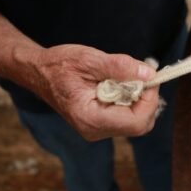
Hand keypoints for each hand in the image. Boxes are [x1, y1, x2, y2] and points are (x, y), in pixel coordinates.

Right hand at [28, 45, 158, 140]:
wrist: (40, 73)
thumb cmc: (59, 65)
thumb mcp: (89, 59)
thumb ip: (120, 67)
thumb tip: (149, 74)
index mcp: (90, 118)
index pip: (136, 121)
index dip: (150, 99)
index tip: (149, 76)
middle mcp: (94, 130)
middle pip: (140, 124)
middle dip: (147, 100)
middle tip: (140, 76)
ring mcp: (97, 130)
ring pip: (136, 122)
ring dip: (140, 99)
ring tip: (127, 78)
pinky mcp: (100, 125)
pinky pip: (127, 117)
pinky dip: (132, 101)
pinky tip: (121, 85)